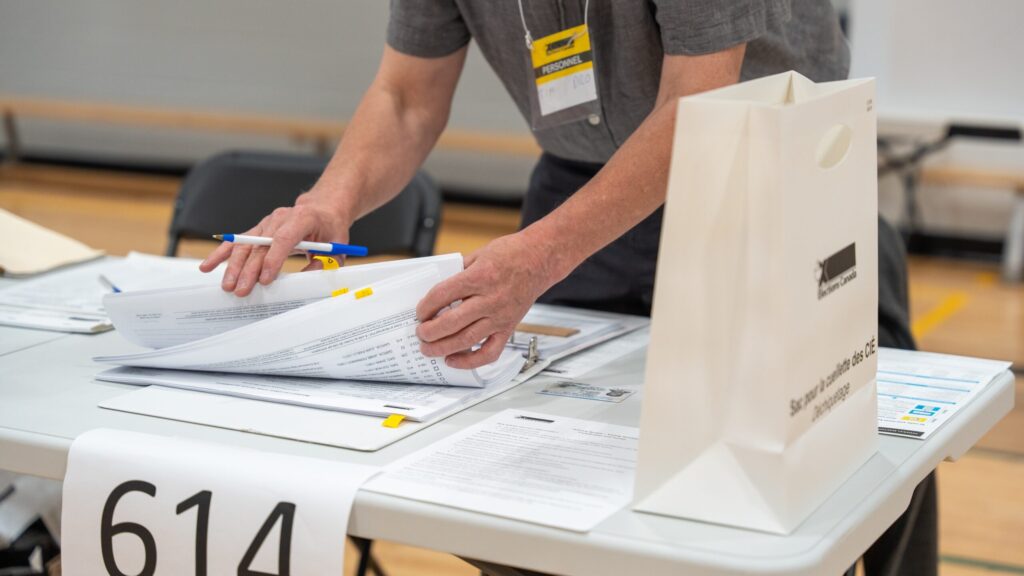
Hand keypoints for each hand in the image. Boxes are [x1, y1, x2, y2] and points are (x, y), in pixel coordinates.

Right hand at [199, 194, 351, 295]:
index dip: (273, 259)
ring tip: (226, 285)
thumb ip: (324, 264)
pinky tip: (209, 265)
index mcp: (302, 218)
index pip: (283, 238)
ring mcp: (266, 223)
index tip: (265, 279)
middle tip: (240, 290)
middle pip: (260, 246)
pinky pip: (238, 242)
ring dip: (233, 266)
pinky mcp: (258, 230)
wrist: (322, 208)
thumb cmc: (330, 228)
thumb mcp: (337, 247)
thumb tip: (306, 279)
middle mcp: (280, 218)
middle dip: (249, 270)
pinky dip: (223, 254)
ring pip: (246, 244)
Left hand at [416, 233, 558, 368]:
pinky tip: (454, 360)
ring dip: (443, 348)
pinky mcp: (508, 328)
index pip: (443, 295)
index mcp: (480, 277)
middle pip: (452, 321)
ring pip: (467, 339)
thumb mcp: (478, 254)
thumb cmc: (511, 254)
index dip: (425, 306)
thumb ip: (457, 272)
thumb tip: (436, 291)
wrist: (540, 260)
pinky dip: (470, 361)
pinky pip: (489, 352)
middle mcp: (490, 299)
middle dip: (429, 331)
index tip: (419, 312)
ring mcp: (500, 316)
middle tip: (419, 333)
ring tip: (428, 349)